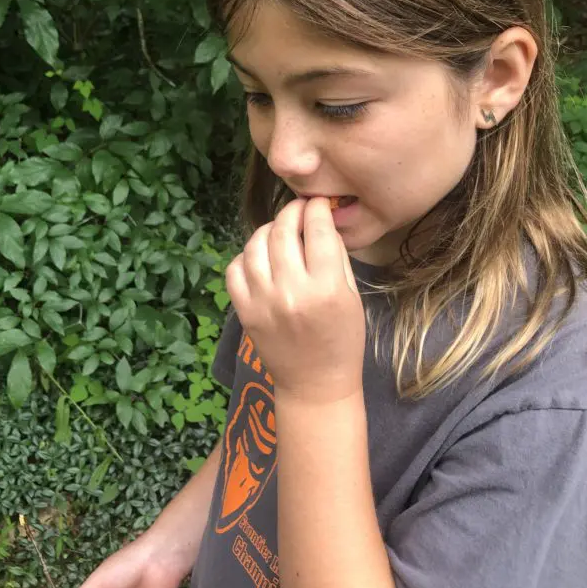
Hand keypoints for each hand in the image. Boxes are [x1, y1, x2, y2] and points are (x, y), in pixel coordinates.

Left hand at [225, 197, 365, 401]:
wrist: (315, 384)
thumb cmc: (342, 340)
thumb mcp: (352, 297)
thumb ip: (336, 258)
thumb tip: (320, 222)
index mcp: (327, 289)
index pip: (318, 231)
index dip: (317, 209)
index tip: (318, 203)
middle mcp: (292, 292)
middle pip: (283, 232)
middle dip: (291, 211)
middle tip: (298, 209)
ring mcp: (263, 302)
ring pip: (255, 246)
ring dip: (267, 230)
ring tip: (278, 230)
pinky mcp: (245, 312)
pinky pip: (235, 269)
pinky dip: (246, 256)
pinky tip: (260, 257)